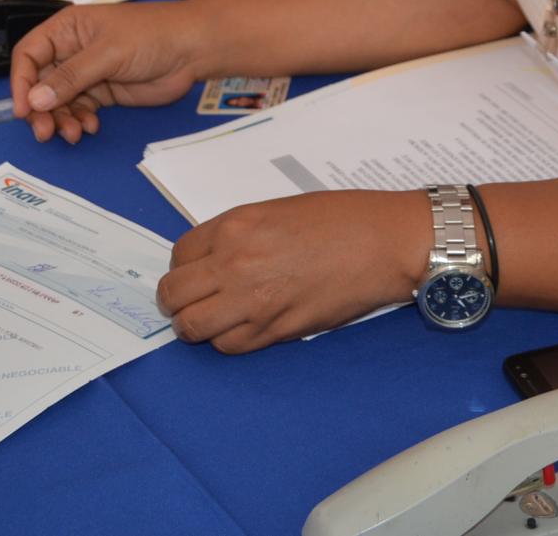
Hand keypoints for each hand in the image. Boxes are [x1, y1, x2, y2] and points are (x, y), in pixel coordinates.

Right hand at [8, 2, 205, 142]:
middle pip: (41, 83)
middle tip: (45, 131)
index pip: (29, 54)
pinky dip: (80, 121)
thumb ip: (71, 77)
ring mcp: (88, 72)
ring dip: (61, 119)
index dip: (21, 82)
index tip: (23, 108)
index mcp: (66, 28)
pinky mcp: (103, 91)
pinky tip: (91, 127)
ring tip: (73, 133)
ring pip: (60, 101)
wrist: (191, 49)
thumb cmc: (153, 34)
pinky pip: (80, 109)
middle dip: (41, 109)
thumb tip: (36, 98)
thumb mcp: (107, 53)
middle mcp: (72, 50)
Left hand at [157, 191, 425, 352]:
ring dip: (196, 327)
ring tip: (210, 322)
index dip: (182, 268)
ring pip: (193, 327)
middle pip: (174, 295)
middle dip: (176, 302)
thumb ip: (239, 235)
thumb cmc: (340, 219)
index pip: (179, 256)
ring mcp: (253, 301)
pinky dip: (227, 342)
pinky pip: (230, 346)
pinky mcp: (276, 330)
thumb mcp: (275, 212)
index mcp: (234, 227)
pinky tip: (241, 330)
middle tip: (190, 303)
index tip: (193, 275)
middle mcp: (234, 264)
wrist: (383, 243)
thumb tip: (214, 258)